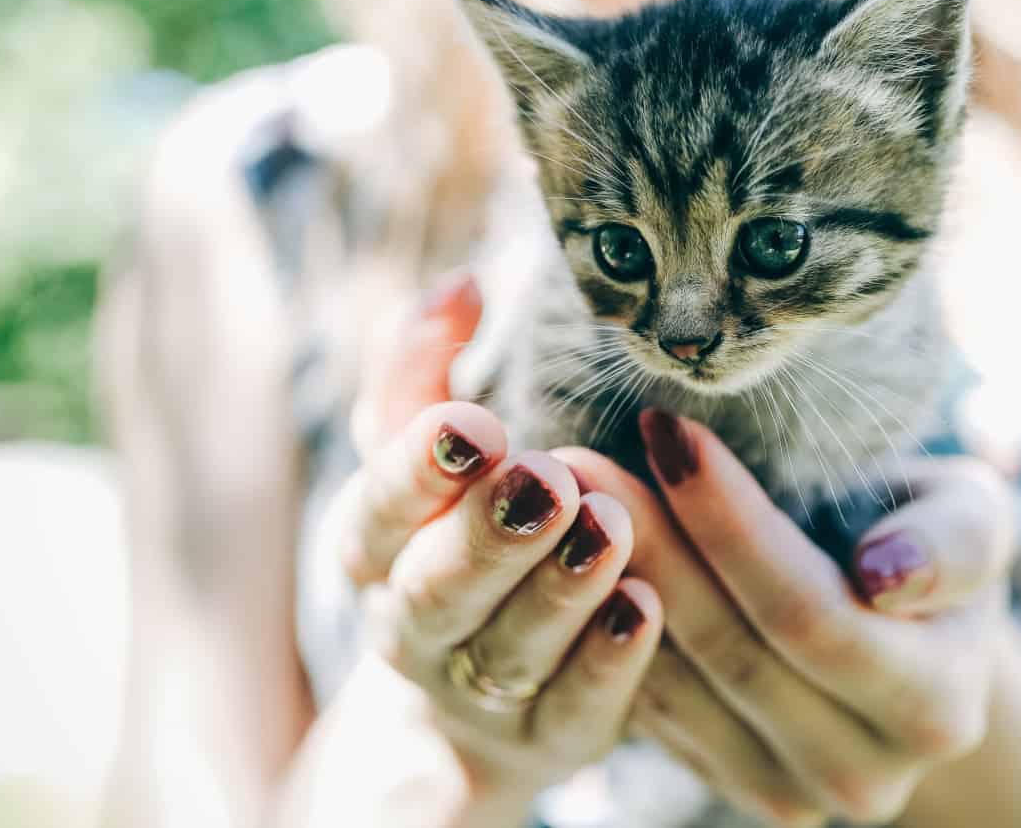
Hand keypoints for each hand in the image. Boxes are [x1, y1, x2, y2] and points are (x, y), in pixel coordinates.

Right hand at [327, 275, 663, 813]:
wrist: (471, 695)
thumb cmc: (457, 533)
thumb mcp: (433, 452)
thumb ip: (429, 367)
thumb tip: (461, 283)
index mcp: (374, 547)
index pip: (376, 510)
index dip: (418, 469)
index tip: (473, 420)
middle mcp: (414, 626)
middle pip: (435, 590)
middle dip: (488, 533)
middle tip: (545, 477)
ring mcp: (478, 692)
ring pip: (509, 650)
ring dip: (557, 591)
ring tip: (607, 528)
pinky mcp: (548, 738)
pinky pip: (575, 710)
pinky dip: (607, 664)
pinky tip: (646, 606)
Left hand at [555, 413, 1015, 826]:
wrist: (902, 620)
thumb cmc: (929, 537)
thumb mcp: (969, 516)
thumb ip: (950, 543)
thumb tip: (884, 577)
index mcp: (934, 707)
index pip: (809, 612)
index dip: (732, 523)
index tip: (670, 430)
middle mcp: (863, 775)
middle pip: (730, 649)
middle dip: (651, 541)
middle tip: (582, 458)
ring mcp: (787, 794)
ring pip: (674, 679)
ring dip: (604, 581)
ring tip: (562, 491)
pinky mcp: (722, 784)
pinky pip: (646, 704)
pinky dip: (602, 625)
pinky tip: (570, 552)